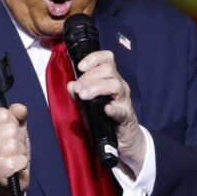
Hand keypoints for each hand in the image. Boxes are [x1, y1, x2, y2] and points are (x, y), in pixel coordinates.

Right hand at [0, 103, 29, 195]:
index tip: (10, 130)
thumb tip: (20, 108)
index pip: (3, 114)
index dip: (13, 122)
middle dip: (19, 138)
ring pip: (13, 145)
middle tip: (15, 147)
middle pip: (10, 129)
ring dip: (21, 151)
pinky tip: (17, 165)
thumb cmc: (10, 149)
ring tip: (16, 156)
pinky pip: (11, 162)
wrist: (8, 178)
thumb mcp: (15, 127)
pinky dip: (20, 163)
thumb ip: (17, 115)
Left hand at [67, 50, 145, 176]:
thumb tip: (70, 85)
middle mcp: (119, 86)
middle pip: (109, 69)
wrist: (123, 137)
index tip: (80, 67)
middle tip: (79, 89)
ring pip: (115, 84)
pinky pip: (121, 111)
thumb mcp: (88, 103)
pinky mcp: (125, 117)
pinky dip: (113, 109)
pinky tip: (106, 109)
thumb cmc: (105, 117)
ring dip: (96, 88)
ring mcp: (124, 100)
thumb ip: (78, 94)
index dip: (94, 58)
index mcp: (111, 79)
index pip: (107, 59)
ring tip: (84, 96)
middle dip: (89, 76)